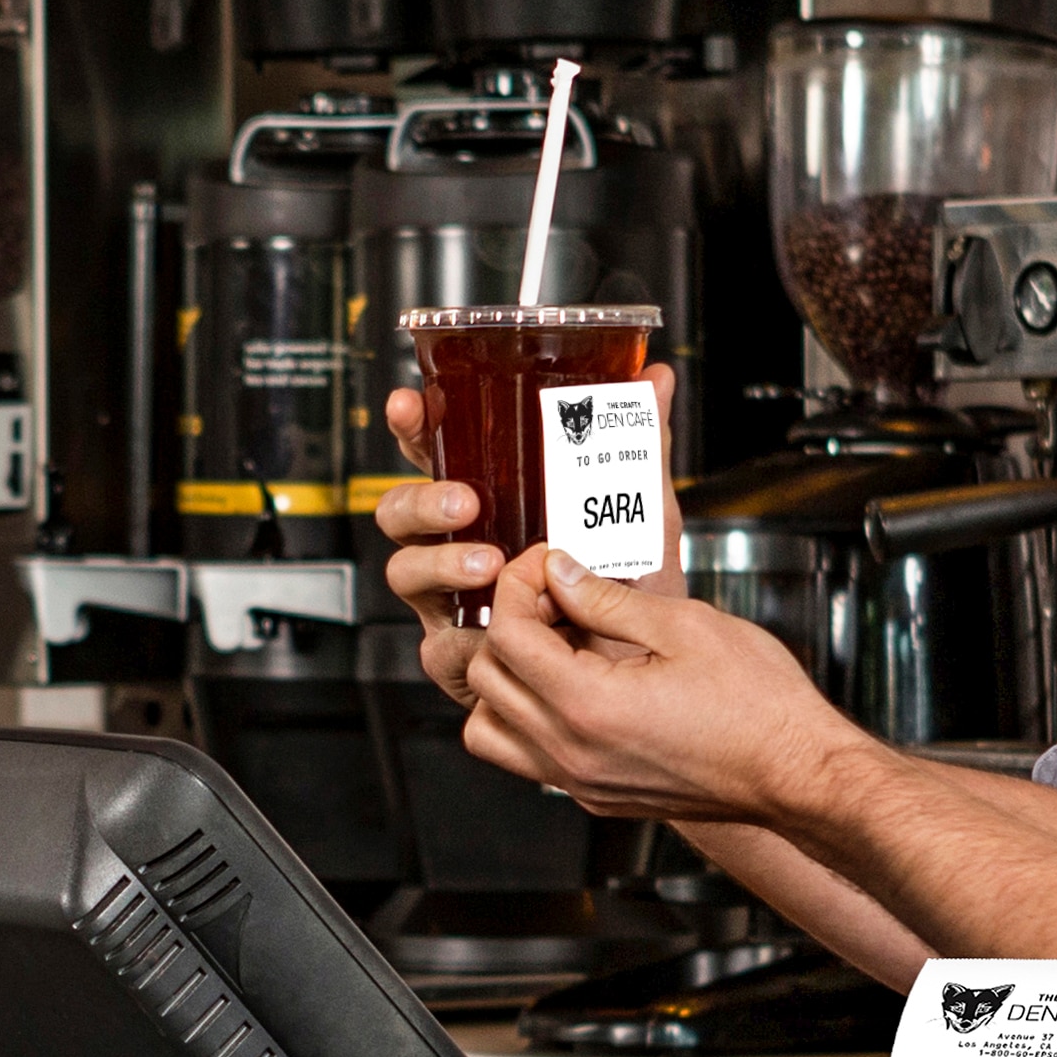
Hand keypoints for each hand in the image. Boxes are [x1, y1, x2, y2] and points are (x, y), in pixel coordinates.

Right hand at [375, 362, 686, 714]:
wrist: (645, 676)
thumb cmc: (632, 595)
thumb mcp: (643, 516)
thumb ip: (643, 450)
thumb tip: (656, 380)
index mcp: (490, 505)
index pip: (436, 455)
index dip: (414, 428)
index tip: (411, 406)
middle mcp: (459, 549)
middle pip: (400, 513)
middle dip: (423, 502)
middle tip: (465, 504)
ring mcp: (452, 603)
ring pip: (405, 574)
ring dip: (439, 565)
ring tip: (488, 567)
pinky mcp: (461, 658)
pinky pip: (437, 646)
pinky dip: (461, 640)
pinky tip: (489, 636)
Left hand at [450, 547, 863, 826]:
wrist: (797, 775)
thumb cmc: (760, 707)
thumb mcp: (685, 626)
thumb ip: (607, 598)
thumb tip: (561, 573)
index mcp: (587, 706)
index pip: (507, 635)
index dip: (517, 584)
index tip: (545, 563)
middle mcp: (571, 752)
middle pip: (485, 678)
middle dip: (508, 622)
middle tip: (552, 594)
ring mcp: (579, 782)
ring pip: (489, 729)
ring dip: (505, 679)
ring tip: (552, 644)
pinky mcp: (594, 796)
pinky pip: (526, 756)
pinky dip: (528, 716)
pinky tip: (573, 683)